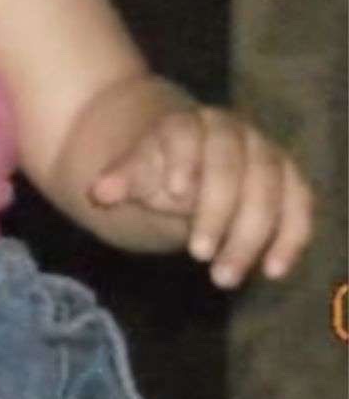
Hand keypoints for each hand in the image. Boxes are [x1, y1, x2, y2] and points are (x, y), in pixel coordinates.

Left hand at [89, 106, 312, 286]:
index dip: (182, 160)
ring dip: (251, 236)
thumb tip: (99, 192)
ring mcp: (266, 153)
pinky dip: (291, 238)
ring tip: (225, 276)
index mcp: (187, 122)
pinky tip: (272, 270)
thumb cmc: (162, 169)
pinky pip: (299, 207)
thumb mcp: (138, 173)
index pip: (185, 135)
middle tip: (200, 257)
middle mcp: (231, 131)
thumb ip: (123, 179)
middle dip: (217, 213)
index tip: (175, 193)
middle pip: (228, 166)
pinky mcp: (290, 181)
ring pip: (267, 189)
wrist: (195, 163)